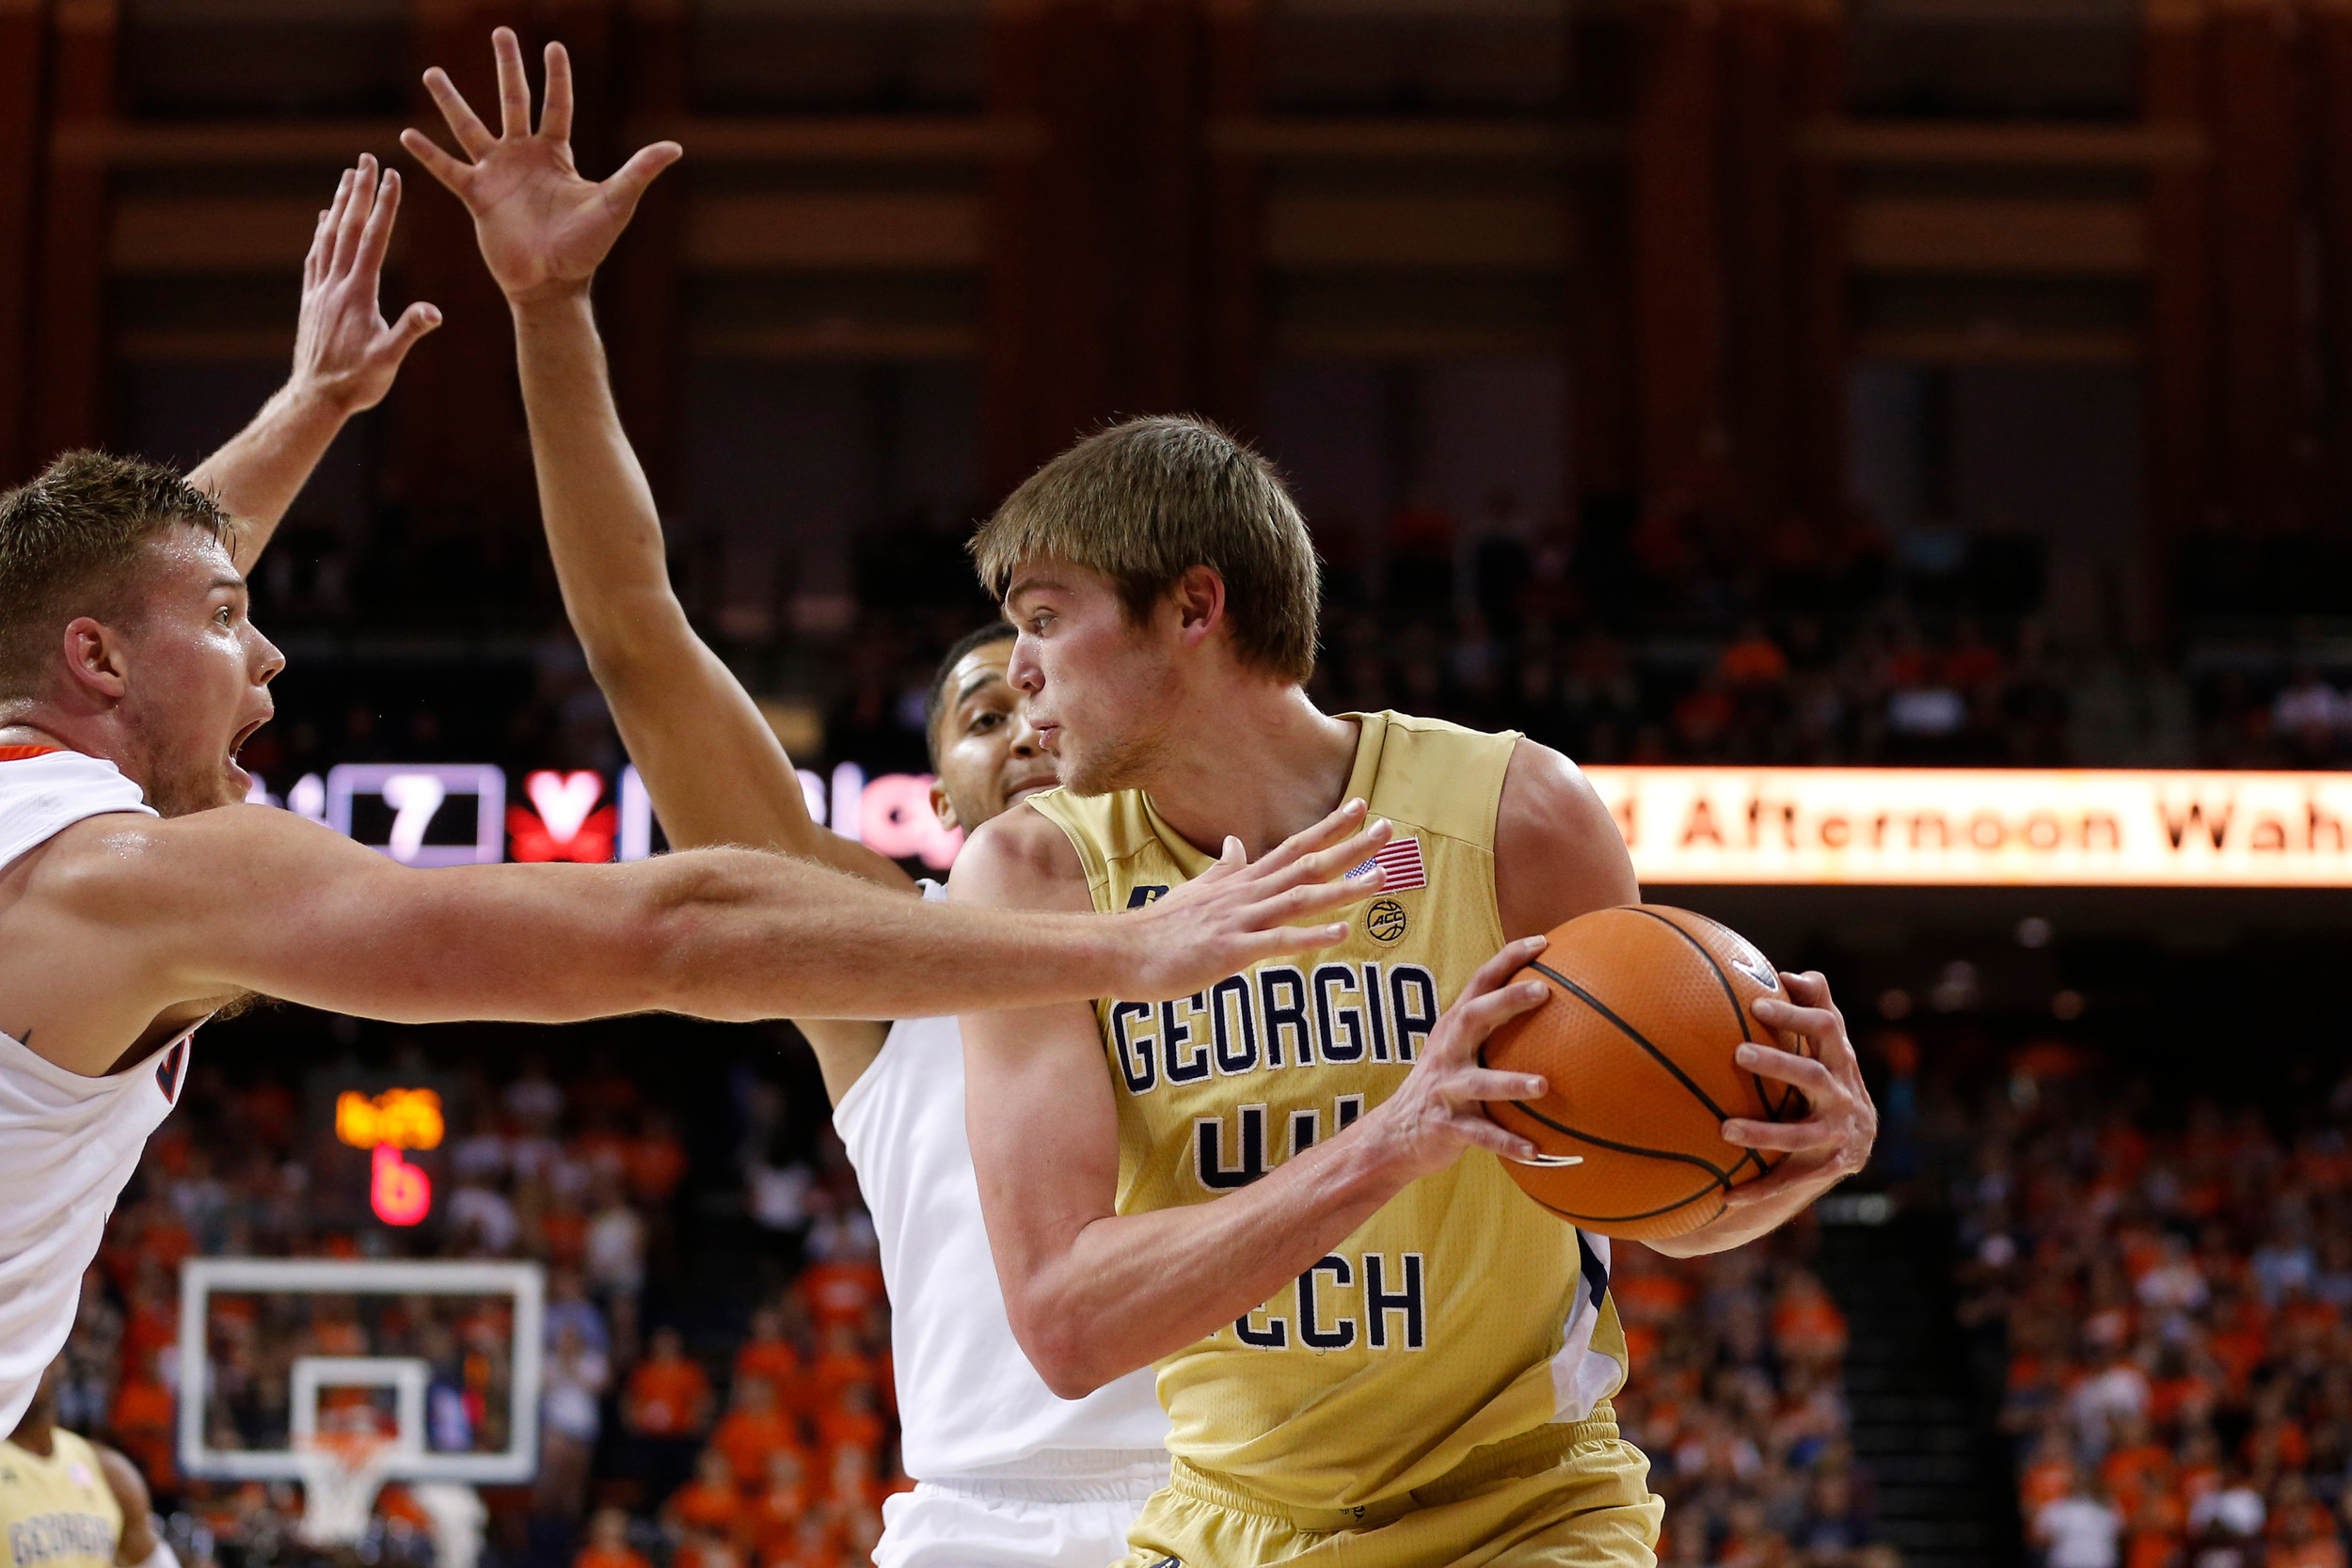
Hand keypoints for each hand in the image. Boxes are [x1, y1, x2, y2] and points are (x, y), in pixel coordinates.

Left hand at [289, 155, 440, 414]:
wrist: (316, 397)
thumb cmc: (358, 382)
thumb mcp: (389, 360)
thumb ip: (409, 332)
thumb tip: (434, 312)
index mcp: (358, 293)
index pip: (374, 240)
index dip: (384, 207)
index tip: (391, 176)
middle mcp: (336, 284)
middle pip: (347, 228)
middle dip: (358, 191)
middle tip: (364, 159)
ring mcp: (320, 290)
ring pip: (328, 236)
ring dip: (339, 204)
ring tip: (347, 178)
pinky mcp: (311, 300)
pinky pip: (315, 256)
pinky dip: (320, 233)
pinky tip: (323, 220)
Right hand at [401, 27, 680, 304]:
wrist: (553, 283)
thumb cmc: (587, 247)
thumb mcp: (616, 203)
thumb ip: (639, 172)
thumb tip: (675, 147)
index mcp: (557, 154)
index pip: (557, 105)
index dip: (557, 76)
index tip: (554, 45)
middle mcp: (524, 157)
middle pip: (514, 100)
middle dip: (508, 66)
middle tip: (500, 30)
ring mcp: (498, 174)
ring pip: (470, 127)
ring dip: (451, 100)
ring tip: (432, 72)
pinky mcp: (477, 197)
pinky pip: (448, 169)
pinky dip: (428, 154)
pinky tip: (406, 133)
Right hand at [1114, 799, 1390, 1001]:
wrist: (1122, 951)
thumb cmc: (1160, 927)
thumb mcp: (1196, 890)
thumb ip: (1223, 868)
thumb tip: (1238, 843)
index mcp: (1242, 881)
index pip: (1295, 847)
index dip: (1330, 828)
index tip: (1363, 808)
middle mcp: (1247, 894)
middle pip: (1307, 864)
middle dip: (1351, 847)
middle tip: (1390, 828)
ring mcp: (1240, 921)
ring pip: (1300, 899)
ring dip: (1343, 888)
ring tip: (1381, 878)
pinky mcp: (1230, 951)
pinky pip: (1277, 943)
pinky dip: (1311, 937)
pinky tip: (1341, 934)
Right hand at [1362, 935, 1555, 1180]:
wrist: (1396, 1134)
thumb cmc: (1444, 1086)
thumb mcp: (1460, 1051)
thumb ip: (1493, 1030)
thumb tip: (1554, 1007)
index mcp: (1454, 1029)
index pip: (1480, 983)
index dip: (1508, 960)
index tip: (1542, 942)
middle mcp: (1447, 1051)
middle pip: (1474, 1017)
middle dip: (1507, 1001)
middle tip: (1543, 991)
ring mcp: (1444, 1088)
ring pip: (1479, 1082)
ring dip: (1511, 1082)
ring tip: (1543, 1085)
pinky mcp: (1445, 1125)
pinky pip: (1481, 1135)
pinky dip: (1508, 1143)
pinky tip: (1538, 1151)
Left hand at [1719, 971, 1877, 1211]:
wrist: (1857, 1142)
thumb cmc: (1826, 1074)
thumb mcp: (1827, 1043)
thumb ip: (1814, 1004)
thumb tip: (1788, 971)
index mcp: (1840, 1059)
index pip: (1827, 1026)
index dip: (1795, 1013)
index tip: (1756, 1004)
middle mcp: (1845, 1095)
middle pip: (1815, 1076)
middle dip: (1780, 1063)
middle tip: (1739, 1052)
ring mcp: (1840, 1135)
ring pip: (1802, 1135)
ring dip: (1764, 1133)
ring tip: (1725, 1129)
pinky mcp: (1830, 1168)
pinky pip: (1791, 1181)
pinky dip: (1760, 1189)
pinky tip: (1726, 1197)